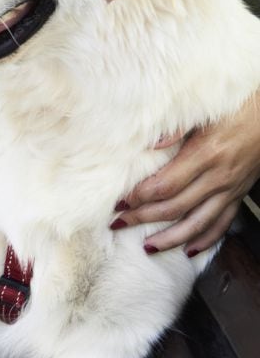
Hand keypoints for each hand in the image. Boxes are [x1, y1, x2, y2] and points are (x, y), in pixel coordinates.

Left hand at [113, 90, 259, 255]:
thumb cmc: (235, 107)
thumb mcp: (204, 112)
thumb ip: (175, 128)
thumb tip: (149, 145)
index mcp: (205, 155)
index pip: (166, 185)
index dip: (140, 197)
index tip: (119, 203)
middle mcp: (218, 177)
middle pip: (175, 207)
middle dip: (144, 218)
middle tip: (118, 223)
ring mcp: (231, 189)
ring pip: (198, 223)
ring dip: (171, 238)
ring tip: (148, 247)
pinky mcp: (239, 194)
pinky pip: (223, 223)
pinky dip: (206, 240)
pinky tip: (190, 250)